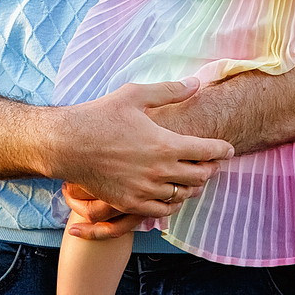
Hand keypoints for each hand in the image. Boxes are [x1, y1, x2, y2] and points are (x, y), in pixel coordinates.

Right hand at [51, 78, 233, 236]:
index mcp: (165, 144)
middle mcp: (160, 171)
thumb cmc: (99, 116)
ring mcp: (145, 190)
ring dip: (193, 186)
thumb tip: (196, 84)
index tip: (227, 149)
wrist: (67, 144)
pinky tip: (172, 194)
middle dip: (211, 168)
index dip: (222, 150)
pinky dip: (174, 203)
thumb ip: (169, 90)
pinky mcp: (130, 202)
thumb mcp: (134, 95)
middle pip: (201, 175)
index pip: (208, 151)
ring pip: (184, 194)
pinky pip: (163, 210)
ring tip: (194, 177)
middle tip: (213, 162)